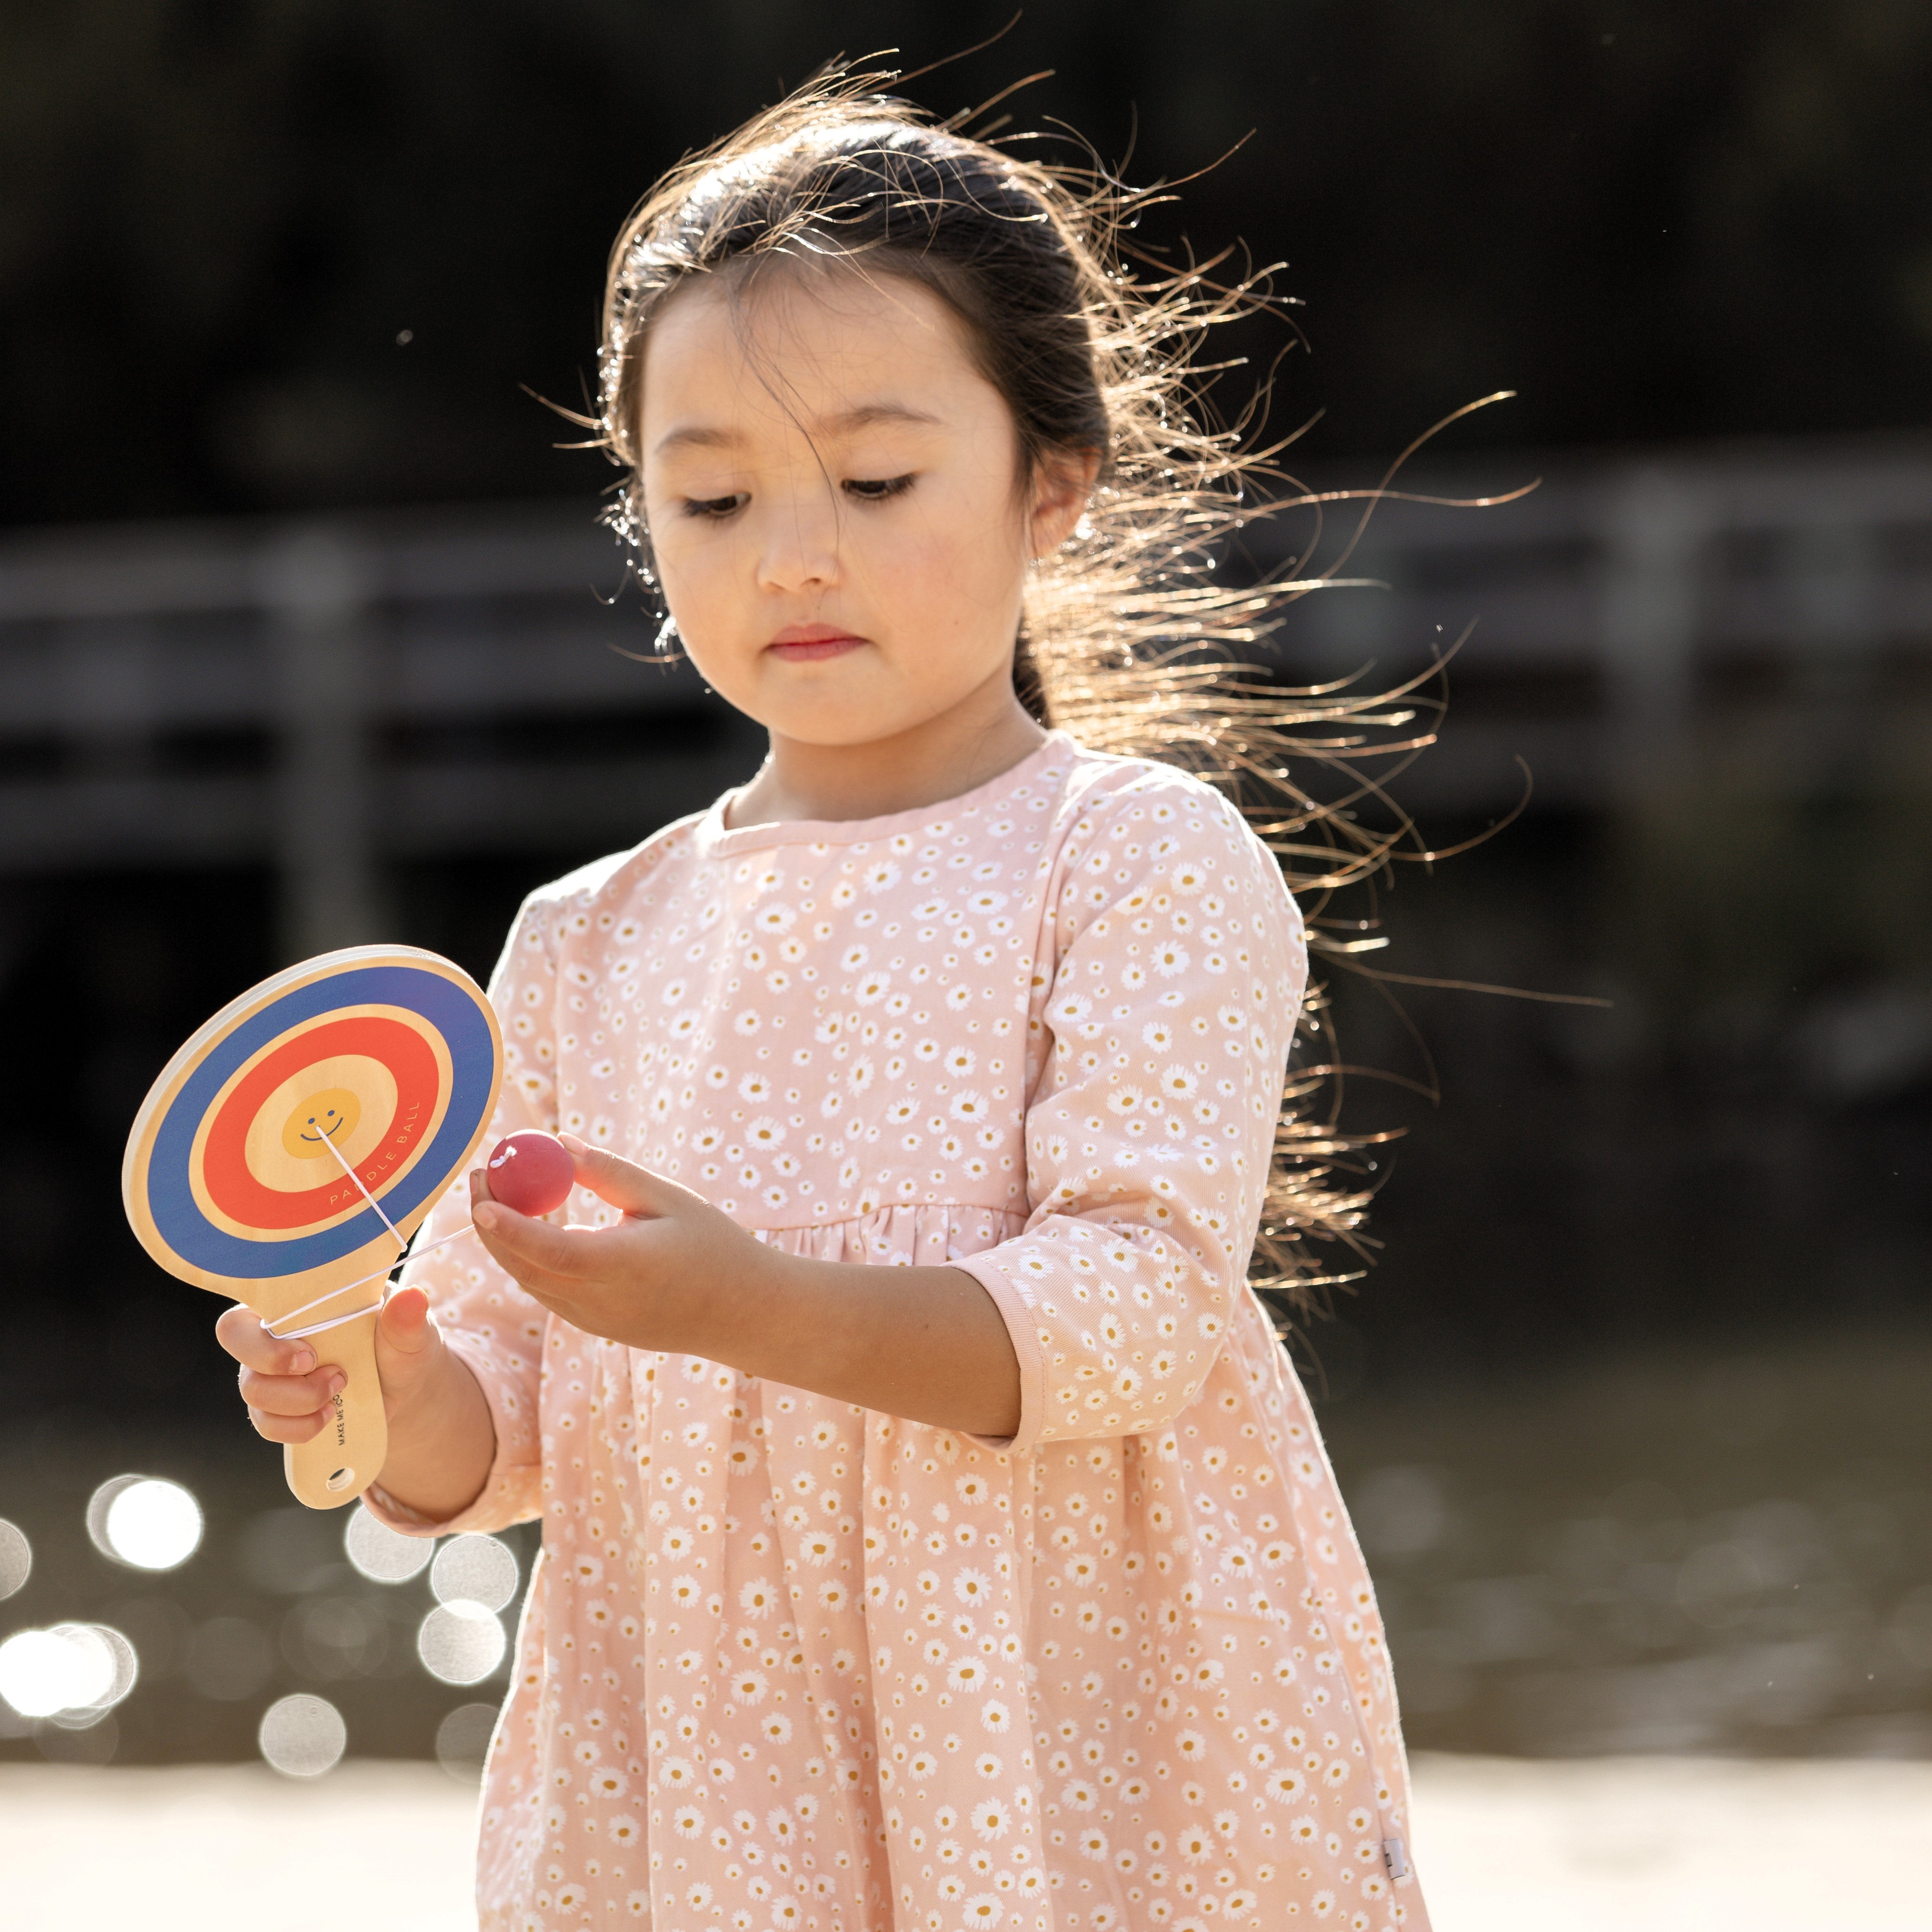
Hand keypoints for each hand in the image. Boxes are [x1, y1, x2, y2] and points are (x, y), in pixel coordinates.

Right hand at [216, 1286, 451, 1446]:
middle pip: (236, 1341)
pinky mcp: (280, 1408)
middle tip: (324, 1371)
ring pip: (253, 1390)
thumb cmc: (400, 1345)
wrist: (403, 1388)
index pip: (250, 1300)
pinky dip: (299, 1427)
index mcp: (299, 1301)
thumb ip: (405, 1319)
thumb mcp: (410, 1332)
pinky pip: (267, 1424)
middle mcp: (275, 1332)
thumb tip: (411, 1298)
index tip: (309, 1352)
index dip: (264, 1333)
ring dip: (298, 1399)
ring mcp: (272, 1372)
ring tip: (340, 1390)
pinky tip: (330, 1415)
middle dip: (274, 1365)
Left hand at [468, 1136, 770, 1354]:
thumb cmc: (712, 1245)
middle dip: (492, 1222)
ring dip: (504, 1238)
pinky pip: (547, 1290)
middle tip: (481, 1174)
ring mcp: (594, 1321)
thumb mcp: (669, 1198)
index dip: (512, 1227)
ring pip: (530, 1280)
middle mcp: (603, 1302)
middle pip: (526, 1267)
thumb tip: (559, 1146)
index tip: (482, 1196)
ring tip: (495, 1189)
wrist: (741, 1312)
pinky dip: (528, 1256)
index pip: (554, 1251)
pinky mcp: (594, 1327)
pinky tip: (528, 1221)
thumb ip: (611, 1174)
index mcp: (627, 1267)